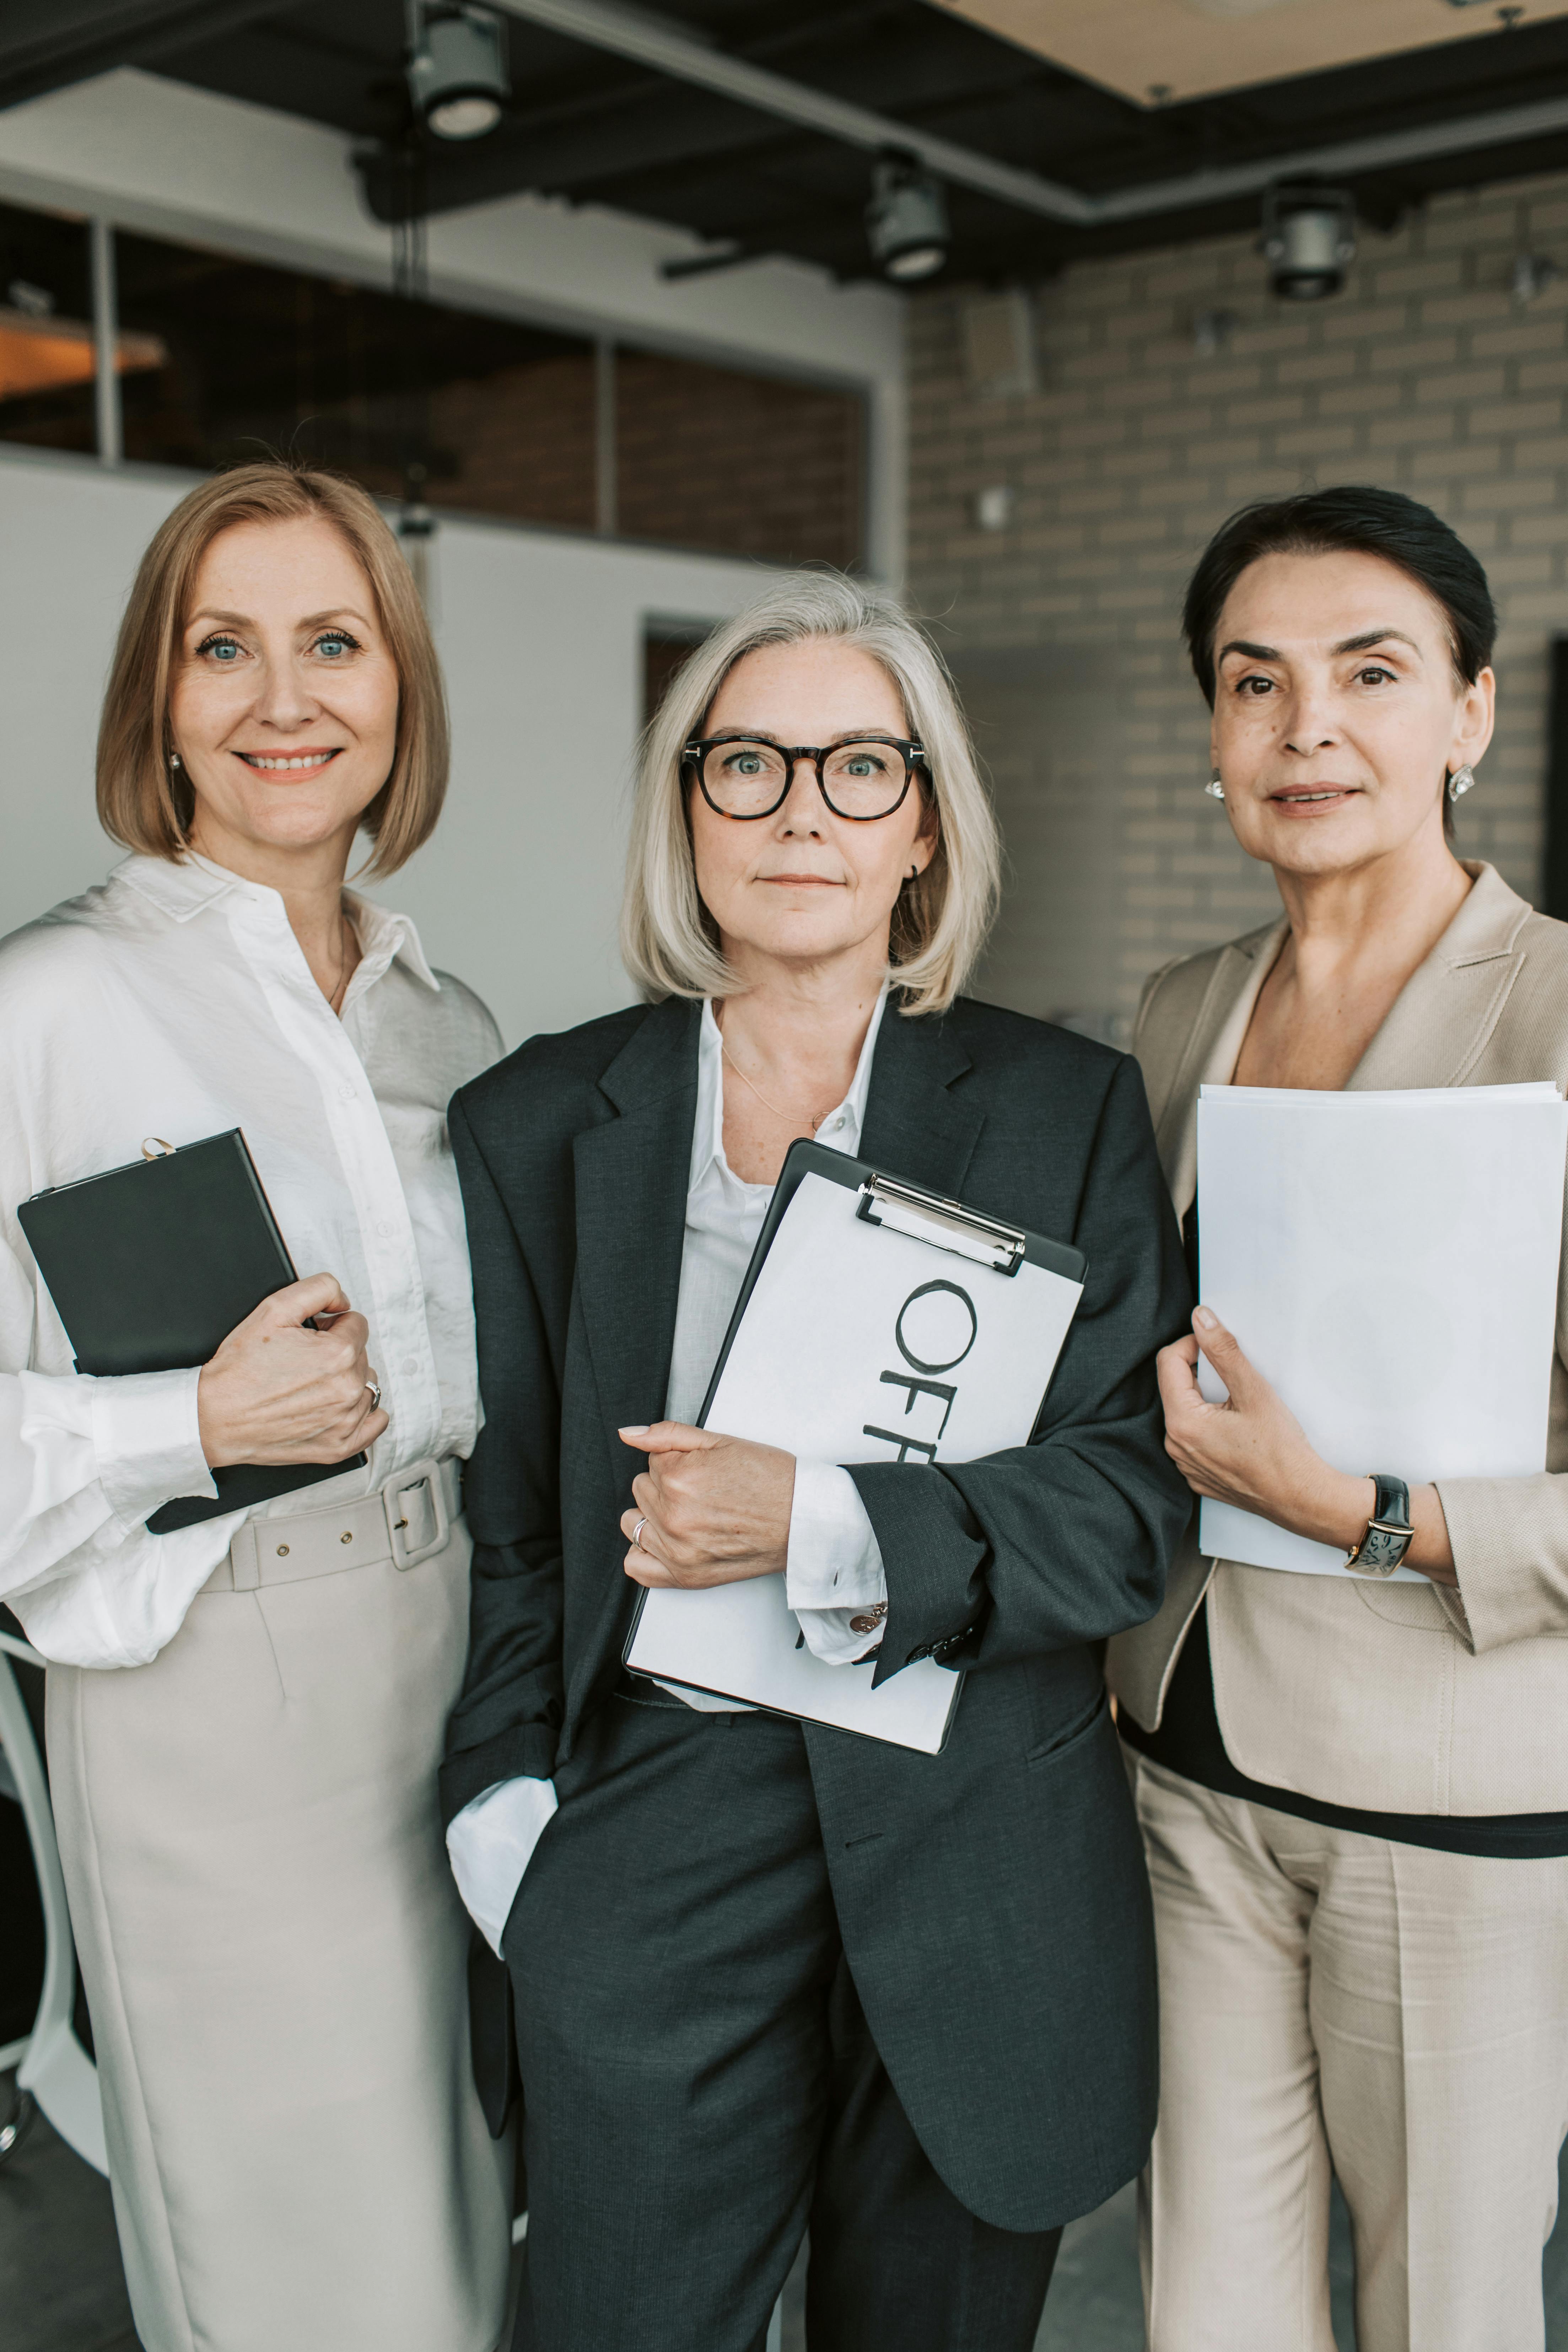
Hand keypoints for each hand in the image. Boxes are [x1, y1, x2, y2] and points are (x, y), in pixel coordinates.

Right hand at [197, 1273, 388, 1467]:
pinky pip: (376, 1422)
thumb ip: (319, 1289)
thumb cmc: (238, 1369)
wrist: (213, 1417)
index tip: (310, 1337)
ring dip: (347, 1380)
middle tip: (303, 1361)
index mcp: (338, 1354)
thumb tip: (342, 1300)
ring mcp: (345, 1421)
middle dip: (338, 1352)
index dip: (331, 1326)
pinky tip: (341, 1406)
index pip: (357, 1324)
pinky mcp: (339, 1447)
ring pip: (367, 1385)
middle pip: (362, 1355)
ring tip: (312, 1385)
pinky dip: (364, 1413)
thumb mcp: (273, 1309)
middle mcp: (348, 1389)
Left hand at [618, 1423, 794, 1588]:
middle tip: (702, 1489)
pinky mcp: (684, 1576)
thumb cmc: (772, 1481)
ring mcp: (676, 1550)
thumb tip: (629, 1434)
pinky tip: (669, 1539)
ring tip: (690, 1513)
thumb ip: (668, 1435)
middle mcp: (673, 1516)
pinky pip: (636, 1565)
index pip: (652, 1461)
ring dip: (654, 1515)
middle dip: (666, 1485)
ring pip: (634, 1522)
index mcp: (679, 1478)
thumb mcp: (721, 1441)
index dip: (678, 1462)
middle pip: (642, 1489)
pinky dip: (646, 1552)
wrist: (804, 1519)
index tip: (701, 1470)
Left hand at [1159, 1308, 1456, 1585]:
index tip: (1216, 1344)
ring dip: (1206, 1399)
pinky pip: (1195, 1439)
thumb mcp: (1253, 1391)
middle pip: (1175, 1388)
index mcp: (1182, 1422)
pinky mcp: (1199, 1476)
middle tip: (1235, 1376)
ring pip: (1186, 1413)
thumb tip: (1200, 1319)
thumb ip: (1223, 1351)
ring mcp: (1186, 1465)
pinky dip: (1211, 1425)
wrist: (1301, 1498)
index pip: (1168, 1363)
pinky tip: (1238, 1430)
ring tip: (1240, 1406)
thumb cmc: (1281, 1450)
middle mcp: (1175, 1446)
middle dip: (1200, 1373)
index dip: (1192, 1344)